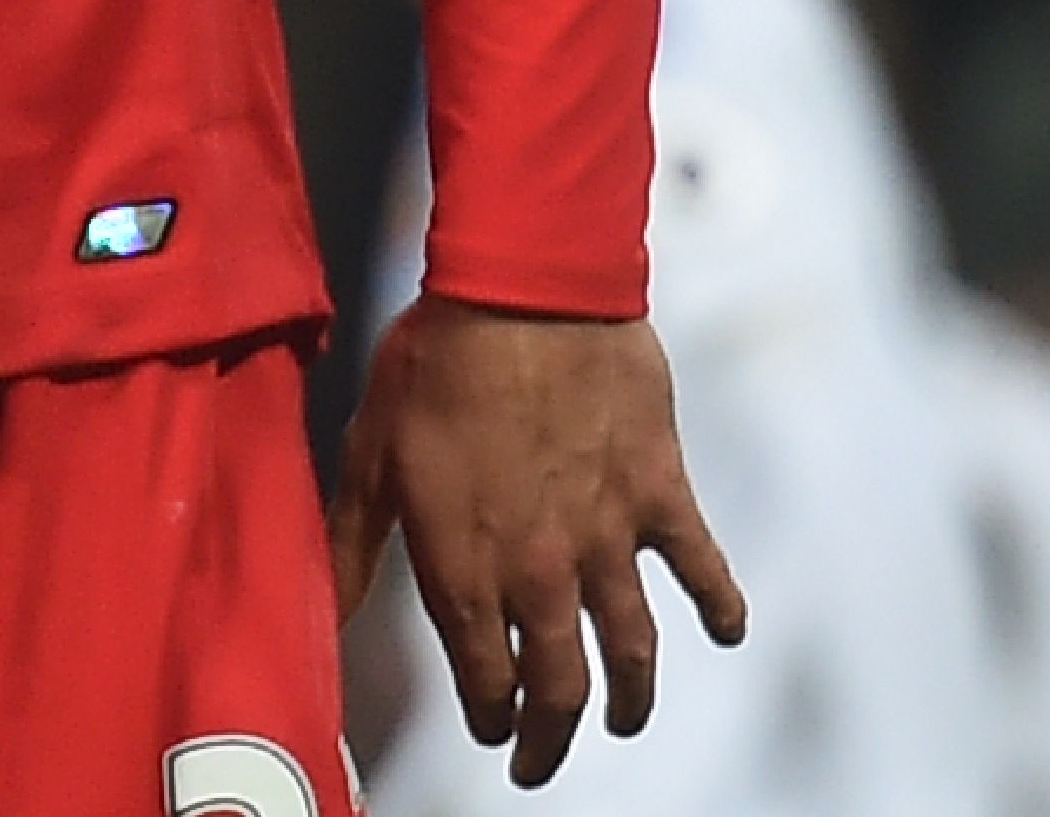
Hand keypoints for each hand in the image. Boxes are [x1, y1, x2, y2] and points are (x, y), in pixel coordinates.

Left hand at [332, 299, 743, 783]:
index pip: (483, 681)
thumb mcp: (369, 455)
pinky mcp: (660, 493)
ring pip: (632, 650)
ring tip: (626, 718)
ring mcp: (607, 537)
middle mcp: (540, 570)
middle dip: (551, 738)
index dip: (490, 718)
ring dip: (632, 698)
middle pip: (558, 689)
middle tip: (543, 760)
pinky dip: (721, 607)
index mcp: (464, 567)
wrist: (523, 288)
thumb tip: (322, 617)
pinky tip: (726, 632)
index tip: (491, 729)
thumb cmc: (433, 362)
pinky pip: (701, 568)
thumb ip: (352, 549)